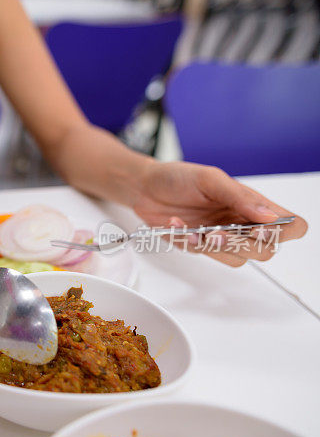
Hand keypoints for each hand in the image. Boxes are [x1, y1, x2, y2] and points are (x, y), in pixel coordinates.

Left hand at [132, 161, 307, 265]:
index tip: (259, 228)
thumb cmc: (179, 178)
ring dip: (213, 247)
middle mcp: (241, 223)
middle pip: (265, 250)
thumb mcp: (210, 179)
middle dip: (242, 244)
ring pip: (236, 258)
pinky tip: (176, 226)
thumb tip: (270, 216)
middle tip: (218, 232)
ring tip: (193, 229)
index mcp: (253, 204)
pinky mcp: (198, 246)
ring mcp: (221, 237)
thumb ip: (239, 198)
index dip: (284, 232)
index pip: (291, 226)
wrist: (144, 187)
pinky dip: (189, 242)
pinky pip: (204, 255)